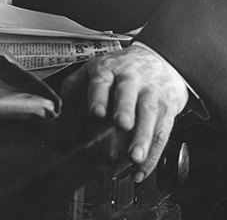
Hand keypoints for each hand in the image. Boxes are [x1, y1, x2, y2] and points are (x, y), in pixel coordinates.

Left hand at [62, 44, 187, 181]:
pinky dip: (153, 153)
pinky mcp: (167, 107)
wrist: (161, 58)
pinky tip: (142, 168)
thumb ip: (76, 84)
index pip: (102, 80)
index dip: (99, 95)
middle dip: (126, 110)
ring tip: (135, 156)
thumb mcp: (99, 66)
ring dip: (142, 137)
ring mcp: (151, 92)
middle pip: (129, 93)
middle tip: (122, 125)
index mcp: (110, 69)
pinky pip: (162, 131)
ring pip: (149, 113)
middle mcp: (132, 79)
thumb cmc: (124, 68)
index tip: (96, 111)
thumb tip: (59, 108)